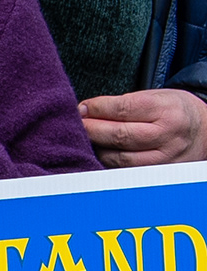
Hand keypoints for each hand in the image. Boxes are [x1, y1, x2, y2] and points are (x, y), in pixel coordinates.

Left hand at [81, 85, 206, 167]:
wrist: (205, 132)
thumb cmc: (175, 111)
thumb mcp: (157, 97)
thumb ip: (124, 103)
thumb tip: (87, 110)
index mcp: (166, 110)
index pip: (124, 109)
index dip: (97, 109)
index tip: (81, 108)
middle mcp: (167, 135)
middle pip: (119, 135)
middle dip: (91, 129)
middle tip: (76, 124)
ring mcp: (164, 158)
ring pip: (119, 158)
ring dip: (97, 148)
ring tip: (87, 139)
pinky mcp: (159, 174)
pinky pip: (125, 171)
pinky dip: (108, 163)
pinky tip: (100, 154)